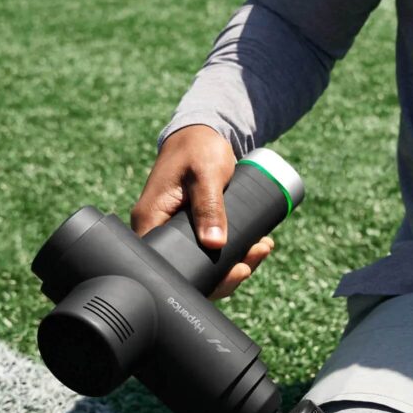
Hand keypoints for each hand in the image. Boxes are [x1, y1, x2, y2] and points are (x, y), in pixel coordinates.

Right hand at [131, 125, 273, 299]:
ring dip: (236, 261)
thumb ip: (209, 206)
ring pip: (205, 262)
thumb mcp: (206, 173)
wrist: (203, 133)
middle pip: (189, 270)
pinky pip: (212, 250)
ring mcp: (177, 232)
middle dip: (225, 273)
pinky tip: (257, 244)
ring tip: (262, 248)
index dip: (199, 278)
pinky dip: (236, 250)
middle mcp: (160, 231)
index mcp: (151, 220)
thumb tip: (214, 243)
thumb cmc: (198, 147)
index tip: (232, 273)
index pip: (167, 265)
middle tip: (251, 261)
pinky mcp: (193, 229)